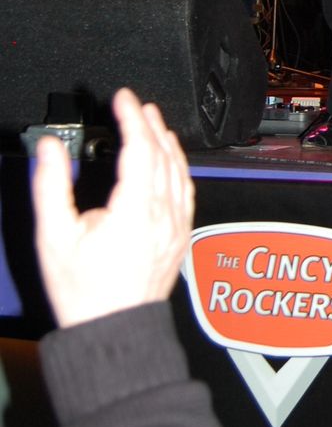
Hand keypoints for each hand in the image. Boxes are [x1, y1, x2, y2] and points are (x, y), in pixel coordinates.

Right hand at [33, 87, 194, 328]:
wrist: (112, 329)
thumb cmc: (84, 291)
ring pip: (179, 172)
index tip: (123, 98)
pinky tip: (172, 162)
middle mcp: (162, 215)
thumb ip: (51, 186)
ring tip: (155, 123)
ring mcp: (176, 227)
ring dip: (167, 143)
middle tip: (137, 104)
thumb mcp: (55, 236)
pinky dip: (178, 168)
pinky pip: (186, 192)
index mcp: (134, 211)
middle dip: (150, 124)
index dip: (132, 118)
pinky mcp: (180, 238)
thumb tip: (50, 148)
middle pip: (163, 155)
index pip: (140, 149)